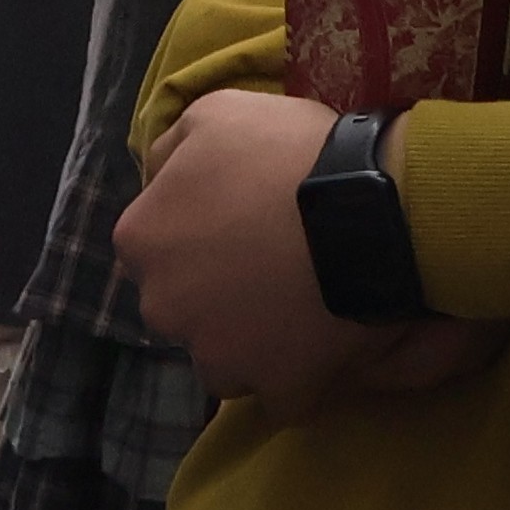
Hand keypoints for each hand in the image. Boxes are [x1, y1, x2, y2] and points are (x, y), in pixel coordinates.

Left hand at [113, 87, 505, 420]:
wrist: (369, 205)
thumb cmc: (287, 151)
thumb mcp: (214, 114)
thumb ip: (171, 150)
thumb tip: (157, 177)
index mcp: (141, 241)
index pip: (155, 250)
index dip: (199, 237)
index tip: (241, 226)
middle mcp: (163, 308)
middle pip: (185, 308)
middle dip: (217, 296)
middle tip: (274, 267)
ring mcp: (218, 357)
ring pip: (225, 359)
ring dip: (252, 343)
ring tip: (302, 309)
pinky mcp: (277, 392)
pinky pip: (281, 396)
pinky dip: (300, 379)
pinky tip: (326, 345)